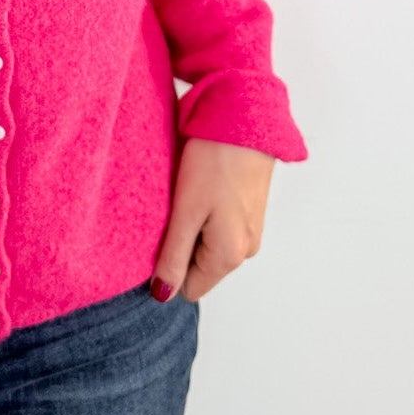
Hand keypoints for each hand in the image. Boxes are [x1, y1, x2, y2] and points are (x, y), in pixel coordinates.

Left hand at [150, 137, 275, 302]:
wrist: (247, 119)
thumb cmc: (215, 161)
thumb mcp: (186, 210)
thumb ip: (173, 256)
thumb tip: (162, 295)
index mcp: (229, 256)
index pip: (190, 288)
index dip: (169, 266)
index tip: (163, 233)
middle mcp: (246, 249)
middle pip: (200, 266)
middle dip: (181, 244)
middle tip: (176, 209)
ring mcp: (251, 229)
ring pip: (209, 245)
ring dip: (193, 226)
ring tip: (188, 194)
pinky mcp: (251, 210)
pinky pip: (220, 226)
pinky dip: (206, 212)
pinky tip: (202, 187)